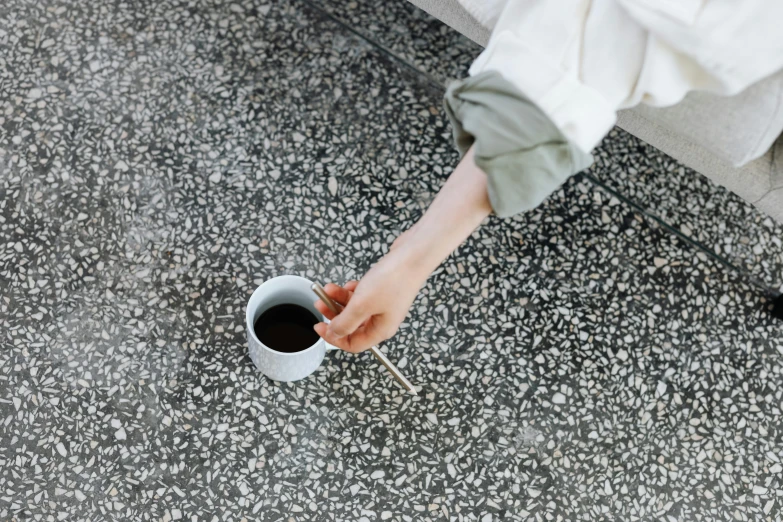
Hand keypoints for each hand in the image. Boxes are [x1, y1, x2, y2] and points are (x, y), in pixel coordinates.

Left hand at [313, 249, 427, 352]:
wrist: (413, 255)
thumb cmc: (393, 280)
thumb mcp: (361, 305)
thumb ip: (344, 323)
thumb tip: (333, 334)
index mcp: (381, 330)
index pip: (353, 344)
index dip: (334, 338)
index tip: (319, 326)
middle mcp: (383, 320)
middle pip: (352, 325)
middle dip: (334, 315)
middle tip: (320, 304)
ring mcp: (383, 305)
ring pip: (355, 309)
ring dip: (339, 300)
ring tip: (328, 289)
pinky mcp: (383, 291)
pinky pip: (361, 296)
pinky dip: (351, 291)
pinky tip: (349, 284)